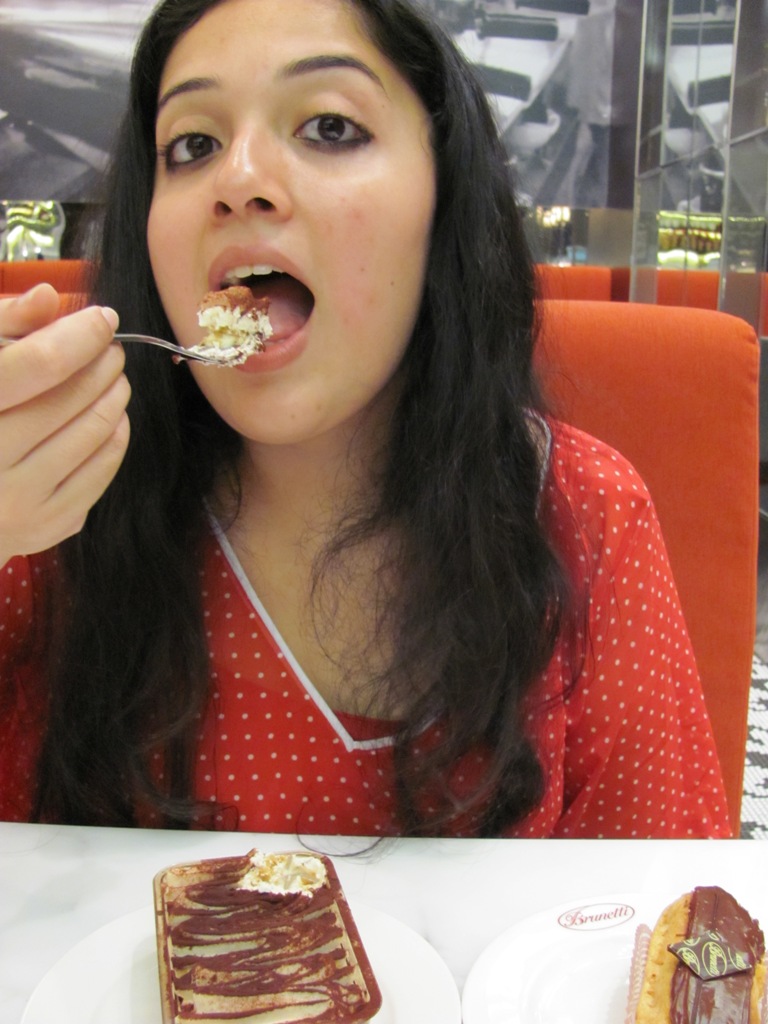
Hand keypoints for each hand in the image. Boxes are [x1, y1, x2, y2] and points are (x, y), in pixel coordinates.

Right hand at [0, 284, 130, 565]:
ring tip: (115, 379)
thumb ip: (3, 325)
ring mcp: (18, 501)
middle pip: (71, 400)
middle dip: (102, 366)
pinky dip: (114, 438)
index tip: (104, 320)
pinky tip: (111, 417)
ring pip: (93, 436)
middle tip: (112, 350)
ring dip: (114, 398)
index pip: (39, 365)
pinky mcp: (44, 527)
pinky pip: (100, 474)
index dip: (80, 336)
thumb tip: (49, 296)